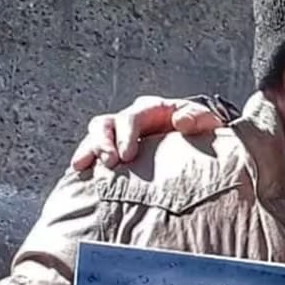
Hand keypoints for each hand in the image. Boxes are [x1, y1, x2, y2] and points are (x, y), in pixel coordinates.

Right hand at [70, 96, 220, 171]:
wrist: (197, 140)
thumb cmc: (199, 129)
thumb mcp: (204, 120)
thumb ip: (196, 119)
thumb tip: (181, 122)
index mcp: (150, 109)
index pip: (130, 117)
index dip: (126, 135)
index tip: (127, 155)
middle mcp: (129, 120)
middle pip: (104, 125)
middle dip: (102, 143)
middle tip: (107, 162)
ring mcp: (118, 135)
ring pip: (94, 136)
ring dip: (88, 151)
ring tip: (83, 167)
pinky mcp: (115, 151)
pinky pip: (94, 153)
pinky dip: (86, 161)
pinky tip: (80, 174)